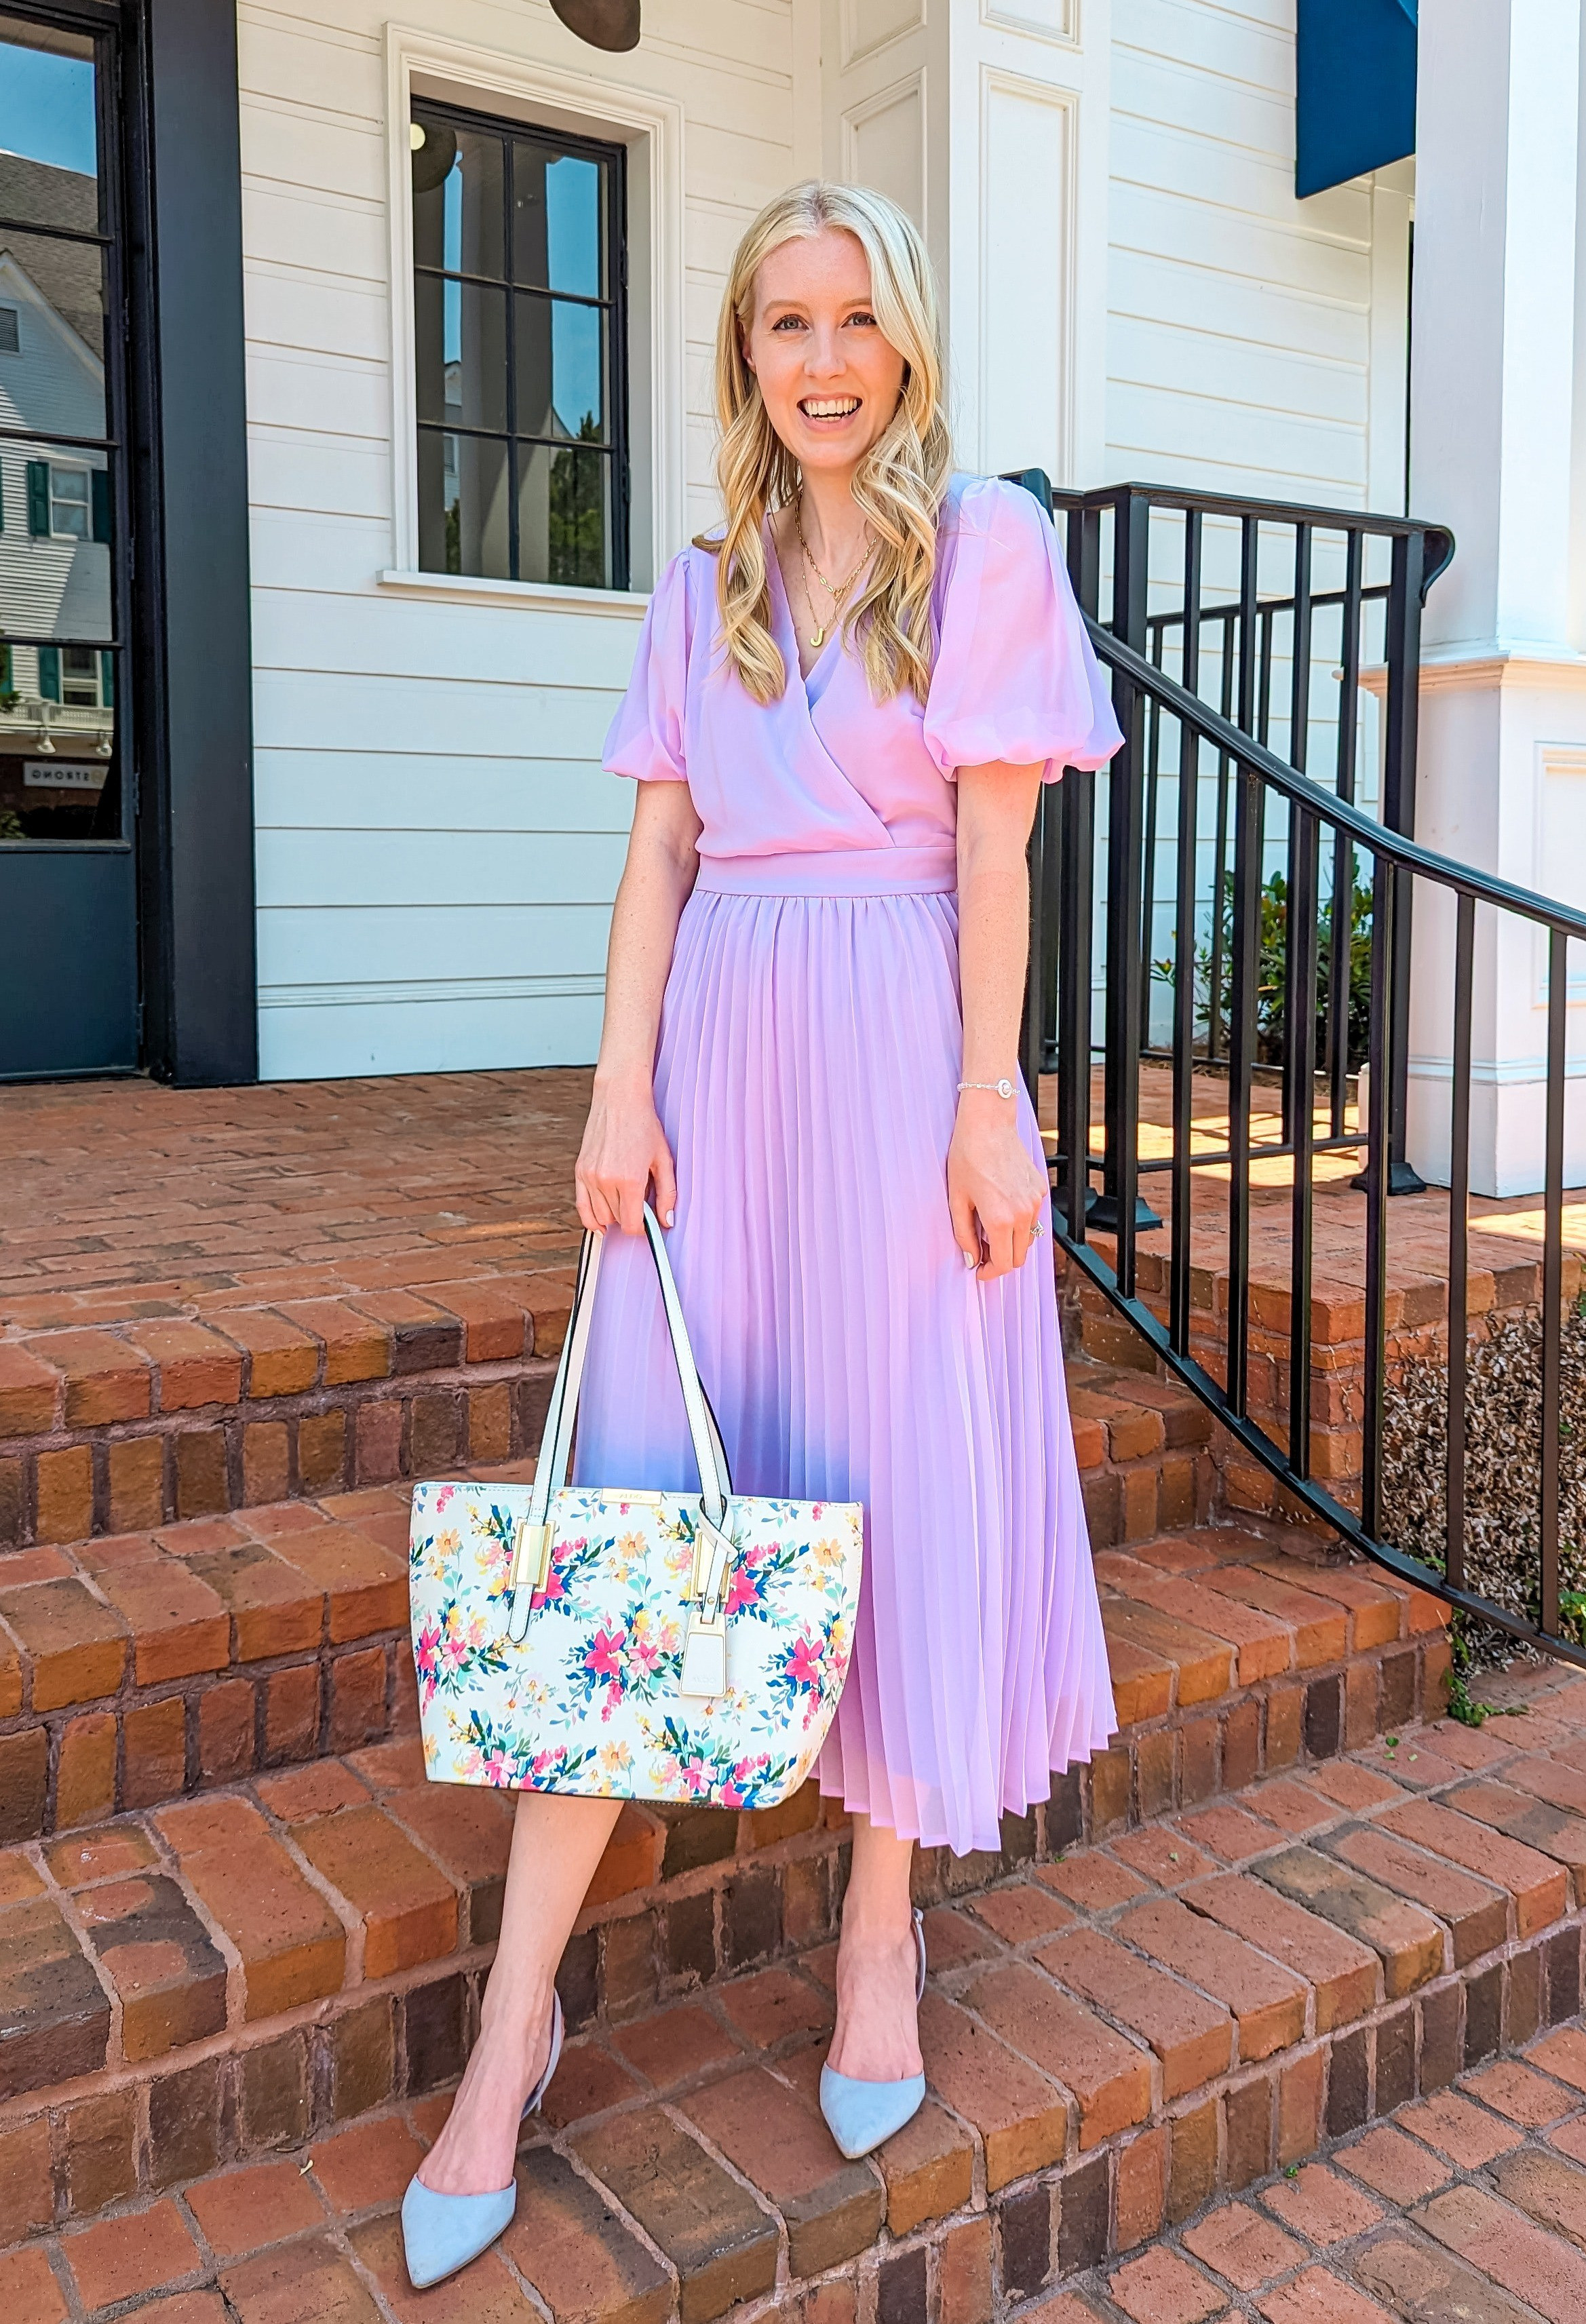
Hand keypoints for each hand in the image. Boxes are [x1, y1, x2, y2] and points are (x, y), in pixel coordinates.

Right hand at [575, 1075, 676, 1236]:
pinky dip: (591, 1217)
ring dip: (614, 1214)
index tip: (649, 1223)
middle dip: (631, 1217)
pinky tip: (601, 1221)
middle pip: (617, 1220)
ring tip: (625, 1198)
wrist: (619, 1098)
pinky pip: (581, 1206)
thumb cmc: (644, 1125)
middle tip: (641, 1202)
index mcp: (630, 1180)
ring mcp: (590, 1176)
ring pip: (600, 1216)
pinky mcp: (580, 1170)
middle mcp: (607, 1181)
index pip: (631, 1225)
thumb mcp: (664, 1159)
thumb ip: (667, 1194)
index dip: (643, 1229)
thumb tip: (666, 1222)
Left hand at [947, 1090, 1047, 1279]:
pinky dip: (1019, 1224)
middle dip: (1001, 1260)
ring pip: (1029, 1239)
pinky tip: (1001, 1209)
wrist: (988, 1124)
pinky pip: (1033, 1218)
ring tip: (989, 1228)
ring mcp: (1035, 1201)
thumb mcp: (957, 1199)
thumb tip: (971, 1259)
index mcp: (1000, 1219)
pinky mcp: (1040, 1189)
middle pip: (1019, 1257)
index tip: (979, 1270)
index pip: (1003, 1263)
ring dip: (1011, 1242)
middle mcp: (1023, 1213)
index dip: (990, 1273)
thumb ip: (964, 1235)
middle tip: (982, 1252)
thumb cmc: (967, 1157)